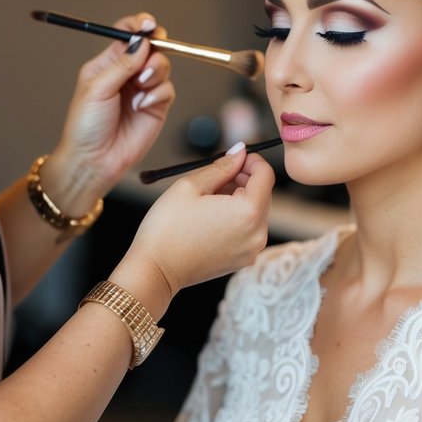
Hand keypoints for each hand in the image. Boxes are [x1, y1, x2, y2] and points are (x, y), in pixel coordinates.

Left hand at [44, 13, 173, 210]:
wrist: (95, 160)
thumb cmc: (86, 126)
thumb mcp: (98, 88)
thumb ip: (122, 63)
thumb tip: (142, 41)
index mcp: (107, 63)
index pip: (127, 35)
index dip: (140, 26)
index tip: (149, 24)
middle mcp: (126, 74)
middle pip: (151, 48)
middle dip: (154, 50)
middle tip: (148, 60)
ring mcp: (142, 89)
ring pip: (162, 67)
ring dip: (155, 73)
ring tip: (140, 88)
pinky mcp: (156, 106)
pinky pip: (167, 89)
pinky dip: (157, 94)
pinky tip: (142, 105)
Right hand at [114, 145, 274, 311]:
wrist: (155, 270)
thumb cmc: (167, 227)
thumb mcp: (191, 185)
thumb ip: (222, 166)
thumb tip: (240, 151)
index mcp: (248, 212)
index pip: (266, 175)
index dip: (251, 161)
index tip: (234, 159)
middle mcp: (257, 233)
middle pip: (263, 193)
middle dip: (244, 179)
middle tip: (217, 177)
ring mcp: (251, 250)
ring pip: (256, 212)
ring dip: (239, 199)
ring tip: (209, 198)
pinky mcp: (242, 260)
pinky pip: (249, 230)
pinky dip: (236, 218)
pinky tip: (211, 217)